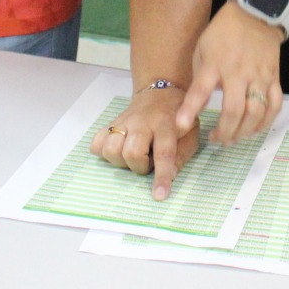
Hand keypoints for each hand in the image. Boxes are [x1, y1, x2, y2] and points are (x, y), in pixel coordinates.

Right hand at [90, 85, 198, 200]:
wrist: (160, 92)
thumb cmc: (177, 119)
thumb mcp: (191, 133)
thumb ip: (182, 155)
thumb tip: (170, 176)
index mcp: (166, 124)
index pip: (164, 152)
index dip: (162, 175)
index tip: (159, 195)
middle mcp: (142, 121)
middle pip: (131, 152)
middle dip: (139, 167)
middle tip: (148, 163)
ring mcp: (124, 121)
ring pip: (110, 149)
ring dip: (121, 162)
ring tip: (133, 157)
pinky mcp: (111, 123)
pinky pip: (97, 144)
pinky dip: (104, 153)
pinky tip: (118, 151)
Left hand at [175, 4, 283, 147]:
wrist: (256, 14)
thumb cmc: (222, 33)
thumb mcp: (202, 49)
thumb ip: (200, 78)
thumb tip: (195, 108)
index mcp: (215, 63)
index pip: (200, 90)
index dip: (190, 110)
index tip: (181, 126)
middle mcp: (238, 72)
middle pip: (234, 110)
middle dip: (224, 131)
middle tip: (216, 139)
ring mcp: (259, 76)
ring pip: (256, 112)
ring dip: (244, 132)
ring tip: (233, 138)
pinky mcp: (274, 78)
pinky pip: (274, 105)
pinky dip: (266, 122)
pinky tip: (255, 129)